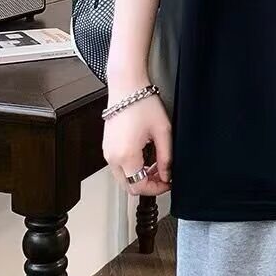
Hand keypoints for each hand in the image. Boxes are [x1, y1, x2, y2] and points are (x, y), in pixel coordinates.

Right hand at [102, 81, 171, 195]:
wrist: (127, 86)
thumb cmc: (142, 103)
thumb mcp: (163, 131)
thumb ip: (166, 157)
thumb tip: (168, 174)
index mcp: (126, 156)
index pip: (140, 186)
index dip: (157, 188)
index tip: (168, 182)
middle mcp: (113, 157)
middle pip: (129, 186)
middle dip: (148, 184)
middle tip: (164, 175)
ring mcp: (108, 152)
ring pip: (124, 177)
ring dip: (140, 176)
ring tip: (157, 163)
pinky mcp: (108, 146)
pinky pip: (119, 166)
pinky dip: (132, 168)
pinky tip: (146, 157)